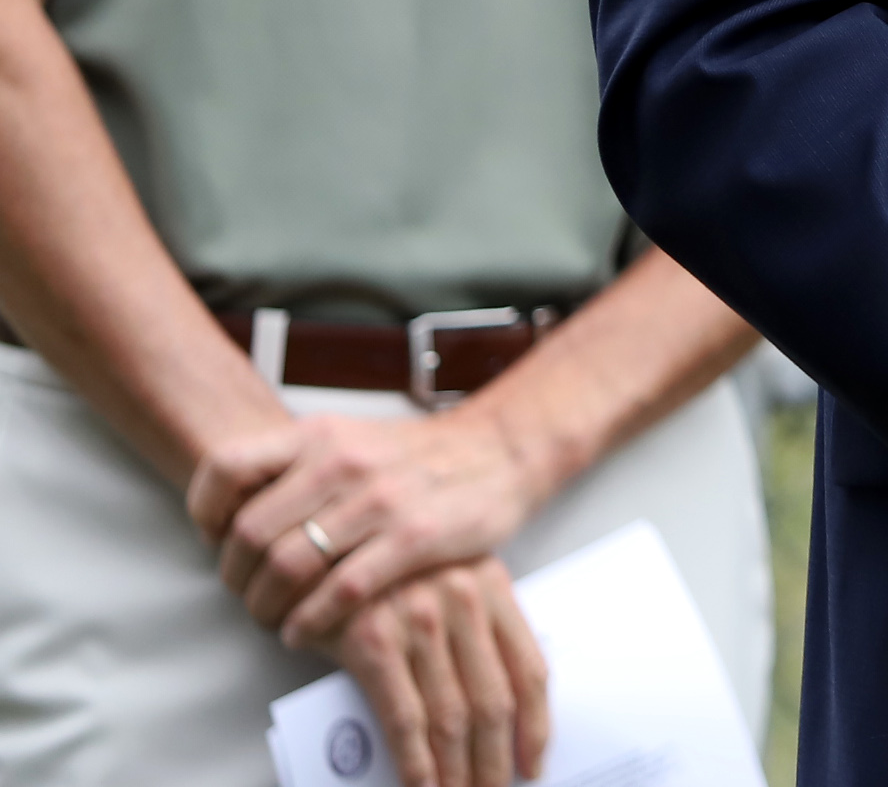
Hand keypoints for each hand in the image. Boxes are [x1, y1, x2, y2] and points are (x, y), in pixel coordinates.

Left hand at [192, 403, 549, 642]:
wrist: (502, 450)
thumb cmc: (418, 457)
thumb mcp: (350, 440)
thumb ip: (294, 469)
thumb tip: (229, 519)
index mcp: (320, 435)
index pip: (227, 466)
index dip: (205, 511)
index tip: (215, 538)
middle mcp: (344, 461)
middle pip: (250, 532)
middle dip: (236, 577)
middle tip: (247, 594)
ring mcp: (381, 499)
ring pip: (289, 566)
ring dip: (266, 607)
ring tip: (273, 618)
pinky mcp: (416, 538)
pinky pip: (339, 592)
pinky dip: (309, 622)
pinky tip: (304, 632)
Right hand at [326, 557, 551, 786]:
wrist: (319, 537)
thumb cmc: (385, 568)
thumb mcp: (444, 579)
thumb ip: (472, 630)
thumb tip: (493, 713)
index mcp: (491, 587)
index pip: (530, 670)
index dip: (537, 726)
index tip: (535, 763)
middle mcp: (463, 602)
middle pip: (495, 702)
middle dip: (496, 760)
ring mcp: (419, 621)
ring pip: (453, 717)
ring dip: (458, 771)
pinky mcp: (372, 640)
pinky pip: (403, 718)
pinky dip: (415, 761)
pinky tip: (421, 785)